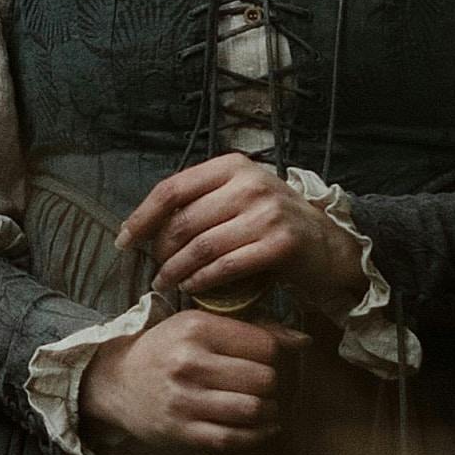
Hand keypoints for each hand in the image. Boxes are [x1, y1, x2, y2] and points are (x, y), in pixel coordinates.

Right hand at [78, 307, 306, 453]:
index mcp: (197, 329)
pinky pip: (233, 440)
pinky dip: (255, 437)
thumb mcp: (200, 325)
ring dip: (269, 413)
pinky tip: (258, 429)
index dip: (274, 355)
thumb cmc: (166, 349)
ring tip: (266, 408)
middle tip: (266, 387)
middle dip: (273, 385)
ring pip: (252, 410)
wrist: (116, 382)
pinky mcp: (181, 432)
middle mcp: (190, 363)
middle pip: (263, 378)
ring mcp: (185, 400)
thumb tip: (304, 342)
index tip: (265, 360)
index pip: (264, 345)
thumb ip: (251, 330)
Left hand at [118, 153, 365, 316]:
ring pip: (201, 246)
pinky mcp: (280, 244)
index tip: (124, 240)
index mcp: (232, 166)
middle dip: (160, 251)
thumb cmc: (275, 224)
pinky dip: (202, 281)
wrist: (330, 245)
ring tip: (165, 283)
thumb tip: (147, 225)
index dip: (143, 217)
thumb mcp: (240, 197)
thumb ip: (203, 202)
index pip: (172, 188)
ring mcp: (267, 213)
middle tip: (154, 270)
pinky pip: (227, 266)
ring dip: (175, 270)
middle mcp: (249, 183)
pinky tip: (192, 288)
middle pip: (183, 221)